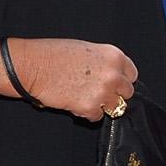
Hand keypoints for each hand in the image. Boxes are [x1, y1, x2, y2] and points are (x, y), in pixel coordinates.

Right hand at [8, 37, 139, 121]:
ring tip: (86, 97)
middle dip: (114, 93)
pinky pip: (97, 116)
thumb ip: (104, 63)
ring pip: (116, 107)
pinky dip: (88, 113)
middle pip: (127, 92)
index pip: (132, 74)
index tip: (114, 83)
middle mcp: (113, 73)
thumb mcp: (87, 49)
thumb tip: (112, 74)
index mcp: (114, 55)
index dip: (121, 79)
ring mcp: (104, 92)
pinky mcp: (91, 107)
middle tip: (98, 92)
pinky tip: (75, 102)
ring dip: (103, 105)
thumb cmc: (54, 54)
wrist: (33, 66)